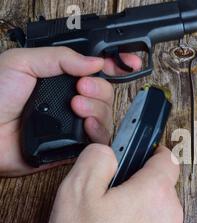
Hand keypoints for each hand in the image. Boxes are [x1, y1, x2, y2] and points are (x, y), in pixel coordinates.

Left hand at [0, 47, 140, 176]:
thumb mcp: (22, 63)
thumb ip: (60, 58)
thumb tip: (95, 62)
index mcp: (61, 77)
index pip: (96, 69)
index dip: (117, 64)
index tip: (129, 63)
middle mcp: (72, 100)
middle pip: (107, 92)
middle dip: (100, 88)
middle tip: (82, 87)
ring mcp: (75, 123)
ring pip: (106, 115)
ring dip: (98, 108)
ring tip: (77, 106)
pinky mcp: (76, 145)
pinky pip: (100, 139)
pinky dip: (98, 130)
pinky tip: (86, 124)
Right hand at [45, 144, 182, 222]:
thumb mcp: (78, 192)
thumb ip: (97, 160)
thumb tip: (108, 151)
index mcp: (154, 192)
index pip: (166, 159)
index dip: (151, 152)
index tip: (138, 154)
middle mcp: (170, 214)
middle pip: (160, 186)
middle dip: (138, 185)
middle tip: (109, 196)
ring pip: (157, 212)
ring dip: (138, 211)